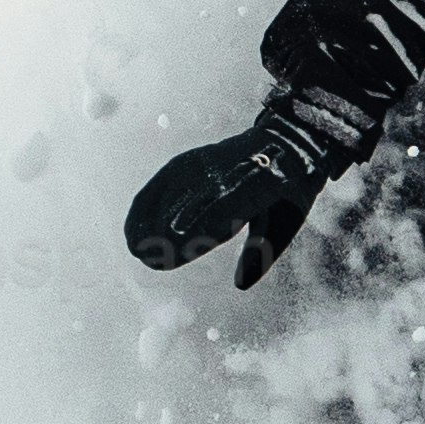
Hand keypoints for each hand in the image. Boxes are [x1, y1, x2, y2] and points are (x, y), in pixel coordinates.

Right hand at [124, 103, 353, 288]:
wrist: (288, 138)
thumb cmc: (289, 190)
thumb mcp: (286, 220)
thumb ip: (262, 252)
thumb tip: (240, 284)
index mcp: (259, 183)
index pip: (221, 210)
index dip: (193, 233)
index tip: (170, 256)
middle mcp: (229, 168)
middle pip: (190, 199)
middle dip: (166, 229)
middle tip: (147, 258)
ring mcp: (208, 160)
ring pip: (172, 187)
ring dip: (151, 216)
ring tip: (135, 247)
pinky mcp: (194, 158)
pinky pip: (165, 178)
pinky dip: (149, 200)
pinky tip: (135, 222)